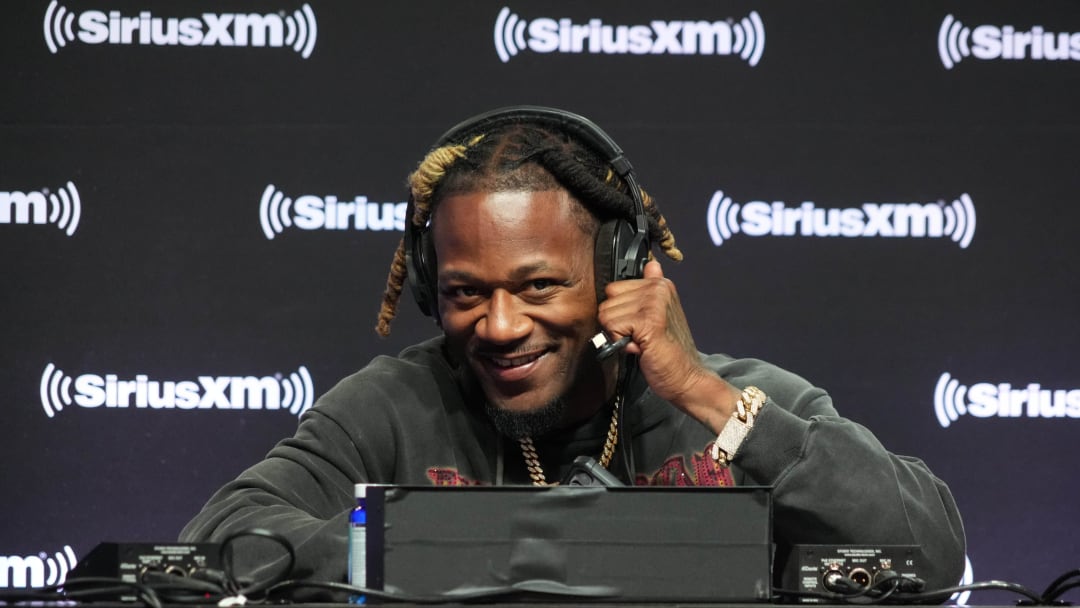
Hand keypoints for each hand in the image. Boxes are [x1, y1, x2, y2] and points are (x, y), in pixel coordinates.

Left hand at [598, 261, 738, 430]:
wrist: (687, 378)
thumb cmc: (669, 351)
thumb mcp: (660, 315)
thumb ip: (651, 290)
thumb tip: (652, 265)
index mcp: (660, 284)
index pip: (613, 288)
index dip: (619, 312)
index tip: (638, 326)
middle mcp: (658, 288)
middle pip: (607, 300)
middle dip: (616, 323)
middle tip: (639, 336)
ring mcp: (654, 303)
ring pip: (606, 314)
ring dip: (618, 335)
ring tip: (641, 342)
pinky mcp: (648, 321)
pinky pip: (611, 327)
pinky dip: (619, 343)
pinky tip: (640, 348)